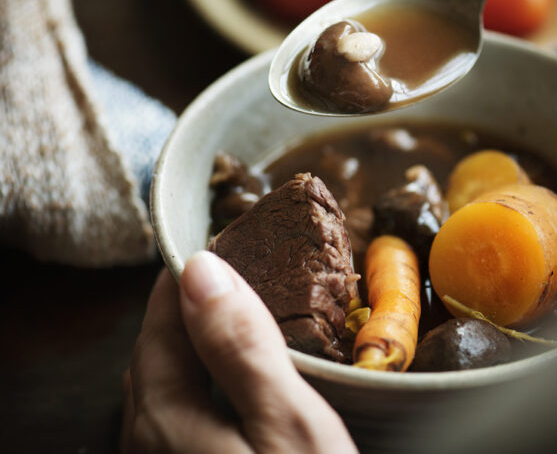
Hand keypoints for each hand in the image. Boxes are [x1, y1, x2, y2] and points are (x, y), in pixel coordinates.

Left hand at [121, 251, 356, 453]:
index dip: (187, 274)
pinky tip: (238, 385)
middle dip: (190, 306)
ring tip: (242, 319)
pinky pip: (182, 418)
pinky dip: (203, 383)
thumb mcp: (290, 423)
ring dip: (196, 346)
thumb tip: (201, 269)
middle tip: (237, 273)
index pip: (160, 320)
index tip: (221, 241)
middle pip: (157, 353)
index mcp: (165, 418)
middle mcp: (147, 443)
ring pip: (168, 387)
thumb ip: (241, 347)